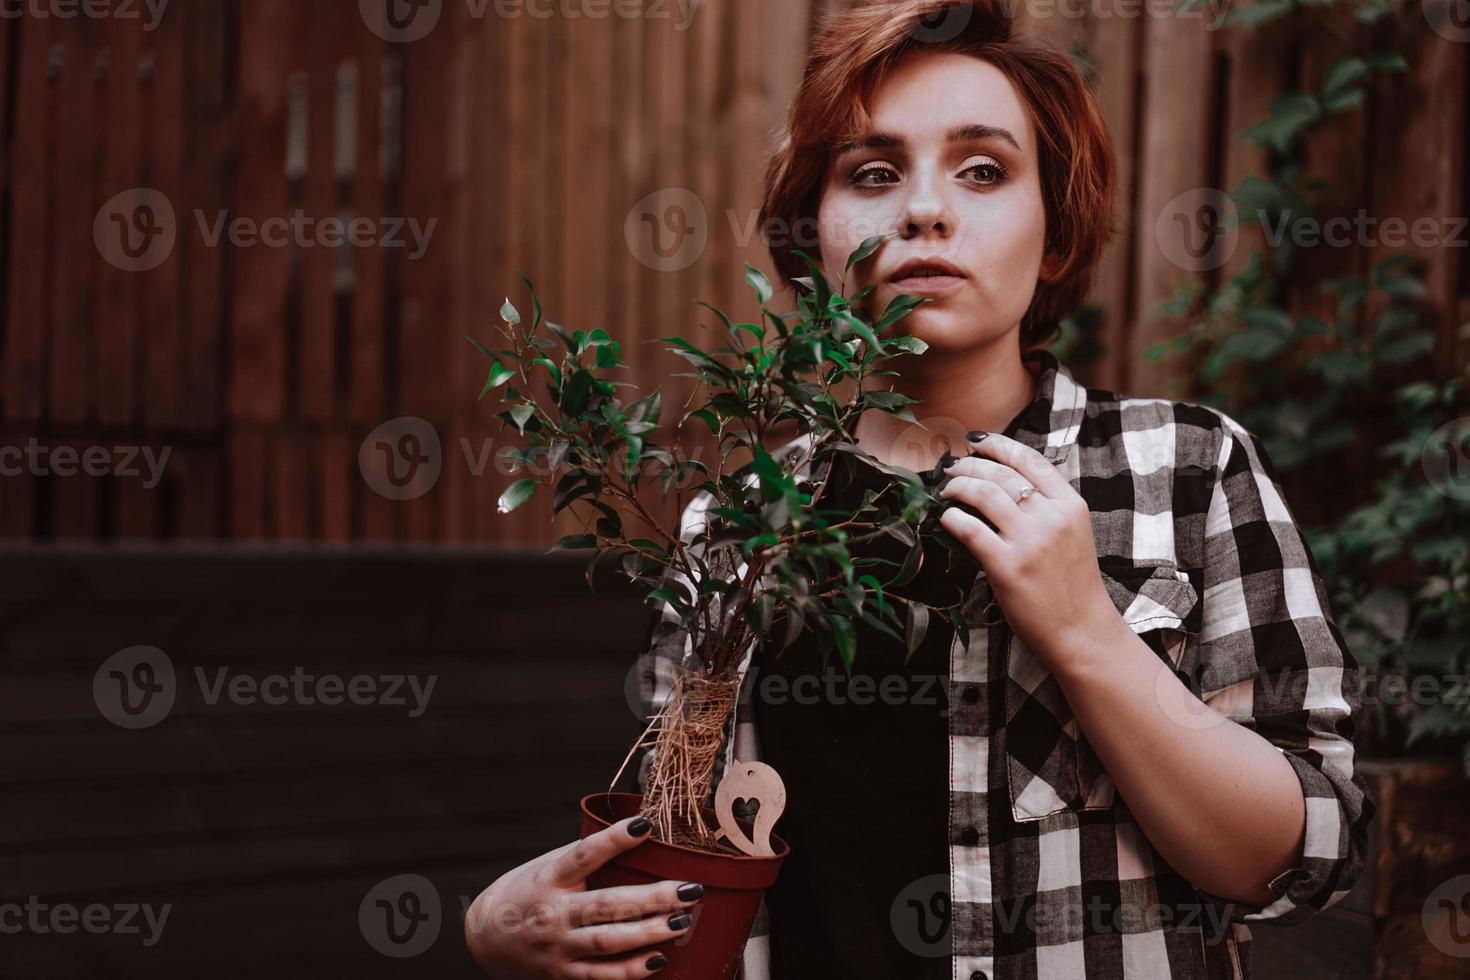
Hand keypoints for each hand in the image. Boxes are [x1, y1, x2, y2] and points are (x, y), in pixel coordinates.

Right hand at [464, 815, 702, 978]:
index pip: (584, 854)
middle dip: (652, 898)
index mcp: (549, 878)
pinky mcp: (563, 974)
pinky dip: (632, 970)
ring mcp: (558, 947)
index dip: (615, 839)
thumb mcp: (546, 865)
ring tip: (682, 921)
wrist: (485, 939)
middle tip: (689, 890)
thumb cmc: (526, 892)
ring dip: (649, 932)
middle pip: (606, 904)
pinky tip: (660, 959)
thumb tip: (632, 833)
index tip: (646, 824)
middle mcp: (553, 913)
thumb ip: (582, 855)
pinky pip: (602, 975)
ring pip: (608, 941)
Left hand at [937, 431, 1116, 667]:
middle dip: (969, 465)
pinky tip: (946, 519)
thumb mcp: (1072, 534)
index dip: (999, 444)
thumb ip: (1047, 507)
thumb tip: (1004, 482)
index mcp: (1070, 506)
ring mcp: (1030, 541)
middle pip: (1001, 473)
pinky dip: (952, 518)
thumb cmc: (1072, 585)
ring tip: (945, 491)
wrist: (1081, 630)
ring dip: (957, 486)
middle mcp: (1052, 518)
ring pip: (984, 493)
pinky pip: (969, 529)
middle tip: (951, 468)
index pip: (1031, 460)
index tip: (976, 441)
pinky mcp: (1008, 566)